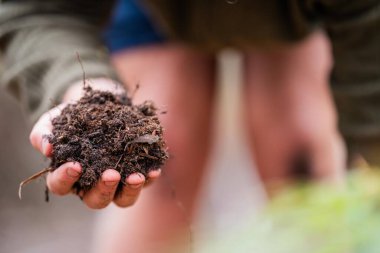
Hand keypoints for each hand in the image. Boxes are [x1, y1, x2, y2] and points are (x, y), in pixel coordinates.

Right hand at [29, 78, 160, 208]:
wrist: (99, 106)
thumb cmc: (72, 117)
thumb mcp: (54, 120)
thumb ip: (44, 133)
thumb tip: (47, 148)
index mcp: (67, 176)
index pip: (60, 185)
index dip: (65, 179)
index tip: (74, 166)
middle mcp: (91, 185)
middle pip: (96, 200)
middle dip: (103, 190)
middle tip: (111, 175)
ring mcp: (116, 182)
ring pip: (122, 199)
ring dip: (130, 190)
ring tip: (137, 177)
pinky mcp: (135, 172)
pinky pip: (144, 182)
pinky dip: (150, 178)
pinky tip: (154, 169)